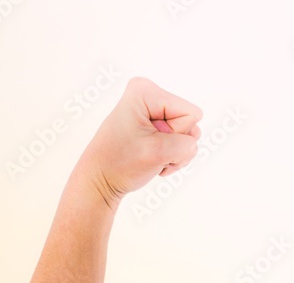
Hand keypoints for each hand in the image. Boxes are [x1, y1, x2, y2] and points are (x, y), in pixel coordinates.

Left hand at [73, 77, 202, 209]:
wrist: (102, 179)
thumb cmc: (121, 164)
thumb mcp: (158, 152)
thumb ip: (187, 145)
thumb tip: (192, 144)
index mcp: (146, 92)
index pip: (191, 114)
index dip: (176, 134)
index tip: (150, 141)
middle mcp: (150, 96)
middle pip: (190, 123)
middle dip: (176, 145)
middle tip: (152, 152)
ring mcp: (153, 111)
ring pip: (188, 136)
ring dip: (174, 154)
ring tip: (151, 158)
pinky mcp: (156, 125)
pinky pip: (181, 142)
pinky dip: (170, 156)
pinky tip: (152, 159)